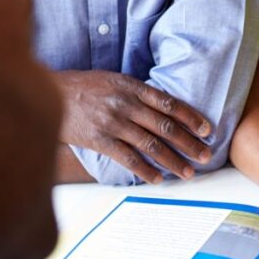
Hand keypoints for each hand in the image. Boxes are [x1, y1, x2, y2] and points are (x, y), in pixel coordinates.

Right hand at [55, 70, 212, 182]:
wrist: (50, 94)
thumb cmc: (84, 87)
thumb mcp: (113, 80)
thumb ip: (137, 93)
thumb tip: (164, 109)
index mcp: (131, 86)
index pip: (169, 103)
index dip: (191, 117)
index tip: (207, 130)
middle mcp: (125, 103)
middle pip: (166, 126)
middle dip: (189, 143)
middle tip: (206, 155)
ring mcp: (113, 122)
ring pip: (151, 144)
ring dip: (173, 160)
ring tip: (188, 172)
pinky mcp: (99, 139)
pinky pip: (128, 158)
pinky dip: (145, 170)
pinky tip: (158, 179)